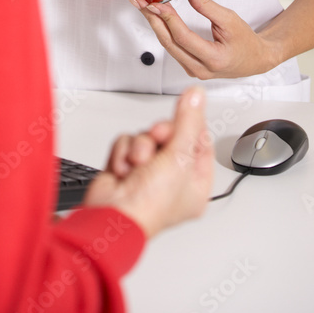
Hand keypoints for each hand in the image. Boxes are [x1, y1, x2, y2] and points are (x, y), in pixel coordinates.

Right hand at [82, 87, 212, 238]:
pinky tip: (124, 169)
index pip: (201, 144)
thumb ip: (188, 121)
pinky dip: (124, 152)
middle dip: (160, 135)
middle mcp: (173, 180)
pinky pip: (127, 143)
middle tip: (157, 138)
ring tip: (137, 162)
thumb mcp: (179, 157)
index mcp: (195, 184)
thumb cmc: (149, 206)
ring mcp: (148, 175)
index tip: (188, 110)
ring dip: (140, 146)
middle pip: (172, 136)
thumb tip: (197, 96)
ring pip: (146, 138)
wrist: (112, 216)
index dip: (192, 126)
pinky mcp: (126, 169)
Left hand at [130, 0, 275, 79]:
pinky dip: (162, 30)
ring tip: (142, 5)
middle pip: (168, 42)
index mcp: (213, 59)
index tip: (155, 2)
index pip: (183, 37)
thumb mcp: (229, 19)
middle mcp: (200, 69)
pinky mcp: (189, 66)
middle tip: (139, 0)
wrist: (255, 59)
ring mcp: (193, 70)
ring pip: (167, 45)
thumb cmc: (246, 41)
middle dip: (151, 18)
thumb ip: (206, 4)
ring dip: (153, 23)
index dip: (167, 18)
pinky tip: (154, 17)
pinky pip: (171, 47)